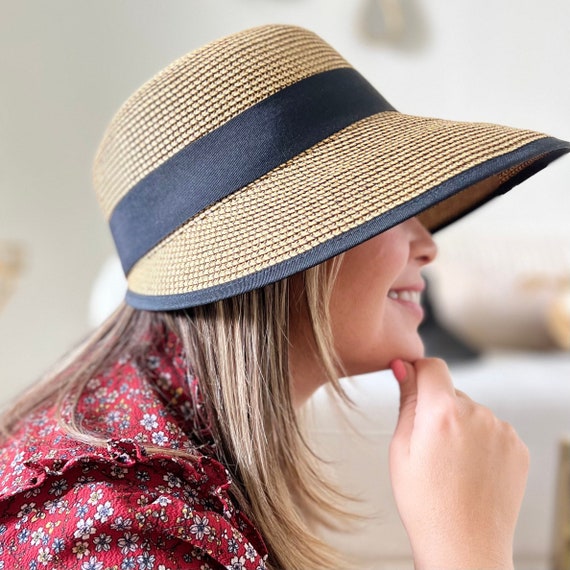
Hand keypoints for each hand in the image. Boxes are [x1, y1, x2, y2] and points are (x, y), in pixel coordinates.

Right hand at [389, 358, 529, 569]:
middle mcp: (477, 414)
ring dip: (461, 426)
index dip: (419, 372)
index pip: (432, 366)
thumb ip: (407, 401)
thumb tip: (404, 367)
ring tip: (452, 464)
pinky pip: (492, 430)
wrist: (464, 546)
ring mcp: (502, 431)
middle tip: (429, 447)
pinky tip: (471, 469)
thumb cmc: (426, 503)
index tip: (412, 385)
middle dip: (438, 409)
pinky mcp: (518, 447)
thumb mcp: (401, 448)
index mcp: (442, 412)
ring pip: (472, 412)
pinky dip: (481, 441)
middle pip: (452, 393)